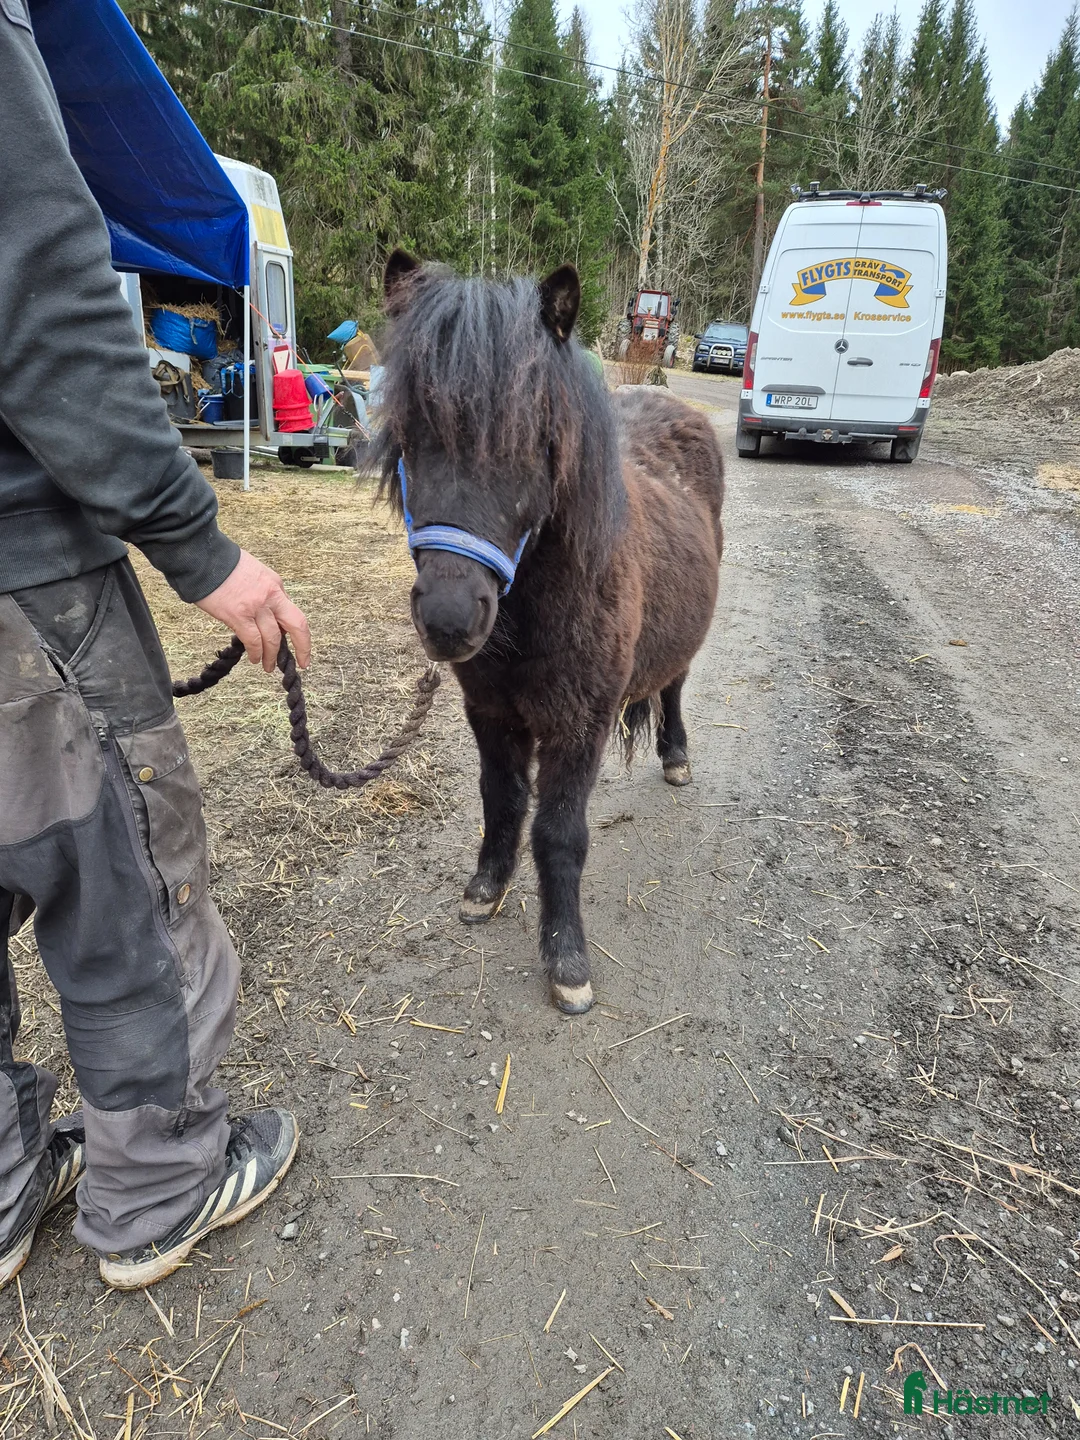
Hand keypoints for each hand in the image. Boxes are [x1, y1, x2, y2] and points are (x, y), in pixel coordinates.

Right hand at [196, 549, 310, 671]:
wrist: (203, 557)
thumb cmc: (223, 563)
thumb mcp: (255, 572)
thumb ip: (265, 592)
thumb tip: (268, 614)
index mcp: (275, 584)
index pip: (291, 612)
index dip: (295, 631)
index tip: (298, 643)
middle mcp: (271, 596)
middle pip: (296, 625)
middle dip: (303, 647)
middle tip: (302, 662)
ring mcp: (256, 607)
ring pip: (273, 638)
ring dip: (272, 656)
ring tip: (268, 666)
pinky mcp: (238, 616)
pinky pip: (253, 640)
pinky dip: (256, 652)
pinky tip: (255, 658)